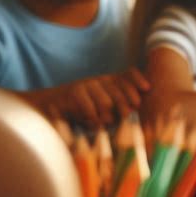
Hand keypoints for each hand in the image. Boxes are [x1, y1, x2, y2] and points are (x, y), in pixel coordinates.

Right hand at [33, 69, 149, 125]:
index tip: (147, 88)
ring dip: (106, 117)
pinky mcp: (74, 92)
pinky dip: (92, 120)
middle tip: (127, 115)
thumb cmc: (81, 111)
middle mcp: (98, 79)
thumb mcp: (103, 108)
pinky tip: (89, 122)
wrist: (48, 106)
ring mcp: (86, 84)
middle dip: (126, 104)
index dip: (138, 80)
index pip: (128, 74)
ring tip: (101, 122)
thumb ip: (119, 106)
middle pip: (120, 90)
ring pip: (107, 103)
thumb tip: (136, 107)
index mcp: (108, 81)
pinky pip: (91, 110)